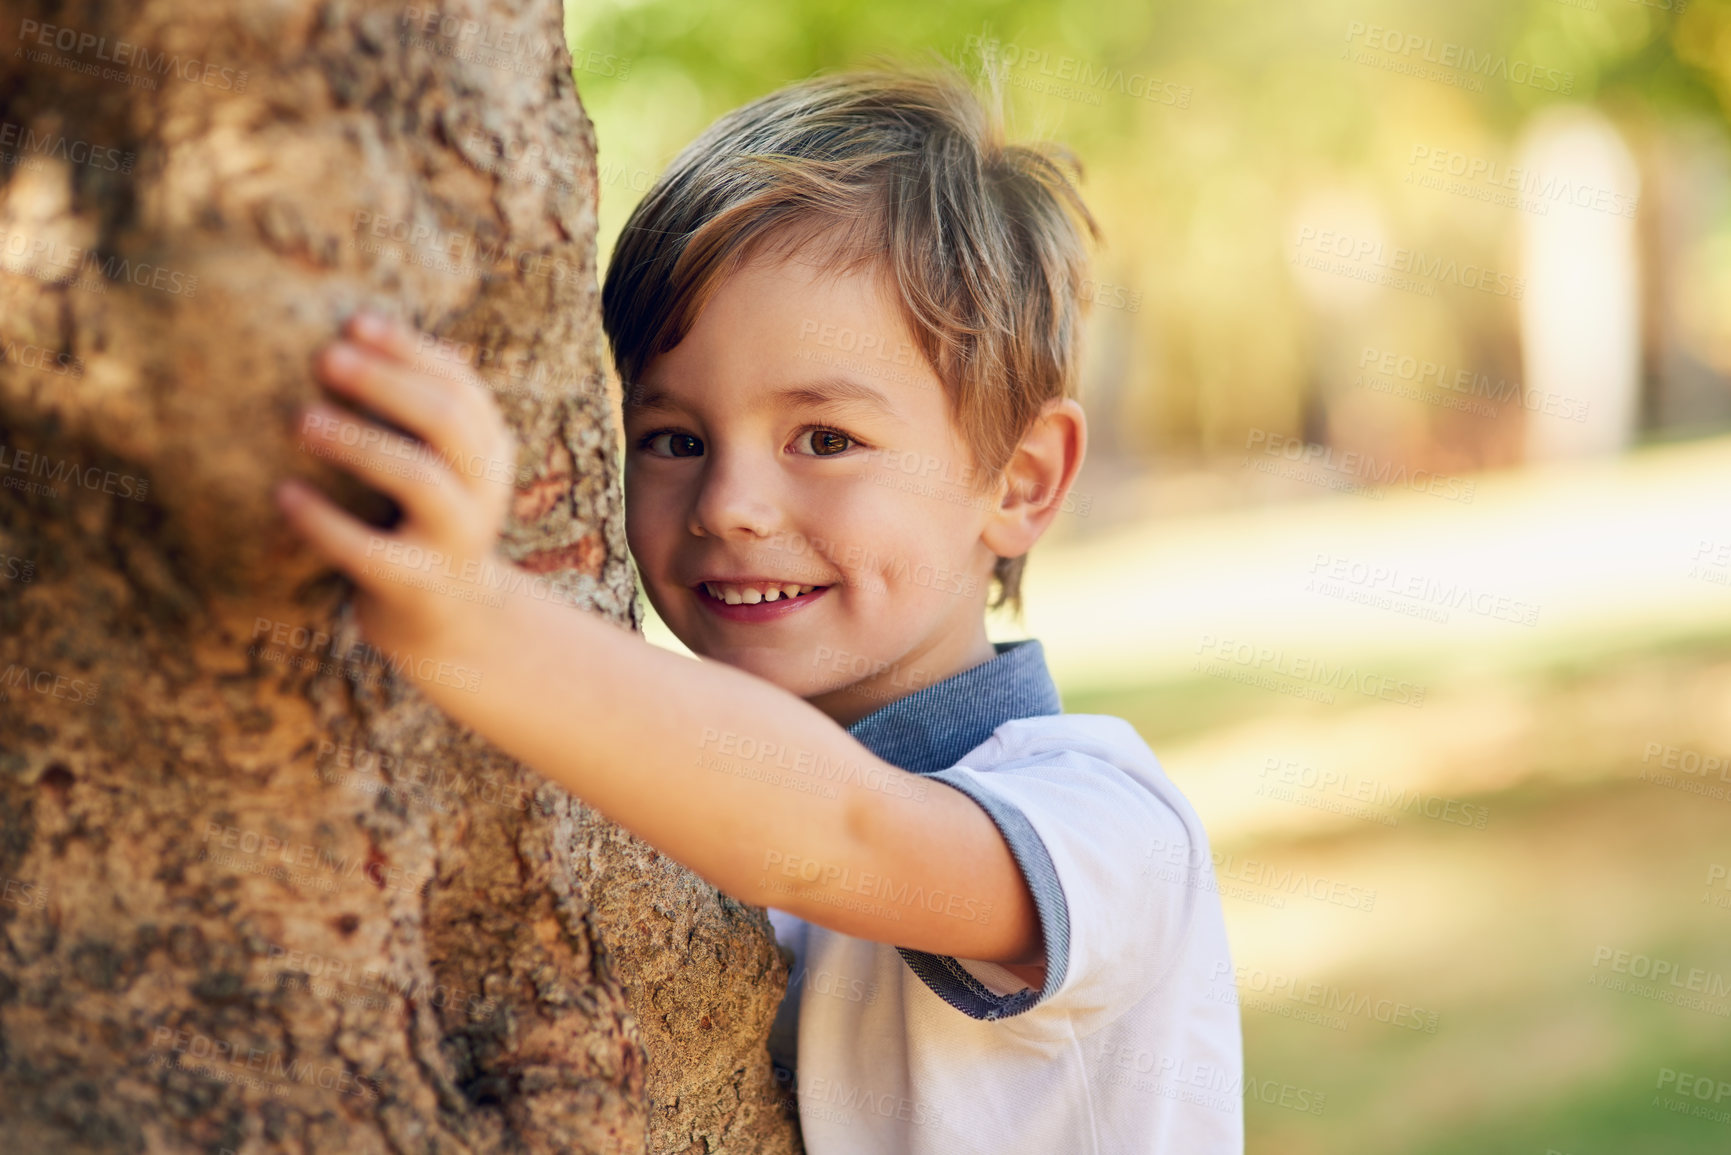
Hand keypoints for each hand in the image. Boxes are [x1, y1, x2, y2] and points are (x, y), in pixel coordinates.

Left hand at [275, 312, 519, 659]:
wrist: (450, 625)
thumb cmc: (420, 523)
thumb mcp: (436, 465)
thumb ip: (411, 413)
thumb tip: (350, 327)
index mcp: (488, 451)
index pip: (460, 384)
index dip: (409, 349)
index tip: (353, 322)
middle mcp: (483, 491)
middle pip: (447, 419)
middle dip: (385, 382)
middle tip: (323, 359)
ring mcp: (456, 540)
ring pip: (419, 478)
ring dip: (358, 442)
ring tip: (301, 422)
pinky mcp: (419, 586)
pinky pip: (369, 549)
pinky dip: (323, 520)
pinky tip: (284, 495)